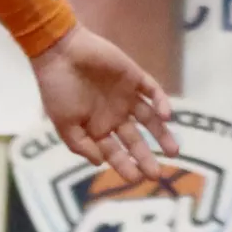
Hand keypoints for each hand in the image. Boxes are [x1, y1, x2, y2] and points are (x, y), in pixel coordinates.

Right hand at [33, 25, 181, 181]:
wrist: (60, 52)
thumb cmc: (58, 88)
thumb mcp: (63, 123)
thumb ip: (81, 145)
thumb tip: (99, 163)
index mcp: (96, 127)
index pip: (115, 152)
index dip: (126, 166)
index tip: (136, 180)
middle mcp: (113, 115)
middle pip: (135, 140)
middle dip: (146, 157)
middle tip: (157, 175)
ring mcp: (126, 97)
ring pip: (150, 119)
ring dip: (162, 135)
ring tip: (174, 153)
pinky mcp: (134, 78)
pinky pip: (153, 91)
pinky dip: (161, 103)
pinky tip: (166, 116)